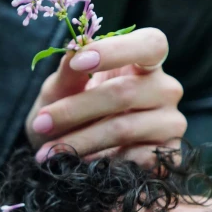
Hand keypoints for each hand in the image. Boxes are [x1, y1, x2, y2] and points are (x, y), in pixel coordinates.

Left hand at [26, 28, 185, 165]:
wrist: (68, 155)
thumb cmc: (69, 112)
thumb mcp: (60, 90)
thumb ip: (68, 71)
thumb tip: (74, 47)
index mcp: (145, 62)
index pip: (150, 44)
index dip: (117, 51)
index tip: (78, 62)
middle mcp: (165, 89)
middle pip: (126, 92)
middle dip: (76, 109)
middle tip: (41, 123)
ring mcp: (171, 122)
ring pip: (125, 128)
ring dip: (80, 141)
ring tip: (48, 152)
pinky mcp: (168, 155)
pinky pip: (137, 160)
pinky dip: (102, 164)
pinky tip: (80, 166)